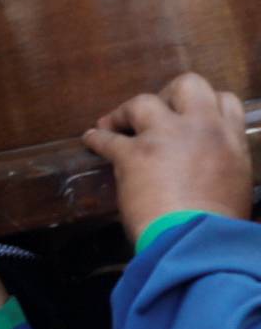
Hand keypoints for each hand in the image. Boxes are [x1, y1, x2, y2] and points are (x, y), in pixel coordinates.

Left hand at [83, 73, 250, 243]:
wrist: (197, 243)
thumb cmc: (219, 227)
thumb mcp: (237, 187)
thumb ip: (225, 166)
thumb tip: (213, 171)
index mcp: (230, 139)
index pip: (224, 100)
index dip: (204, 103)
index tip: (188, 114)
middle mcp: (200, 128)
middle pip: (186, 85)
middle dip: (167, 93)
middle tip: (153, 111)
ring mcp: (165, 137)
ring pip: (142, 102)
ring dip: (125, 112)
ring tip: (113, 124)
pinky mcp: (133, 154)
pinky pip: (107, 138)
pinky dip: (96, 139)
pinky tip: (90, 140)